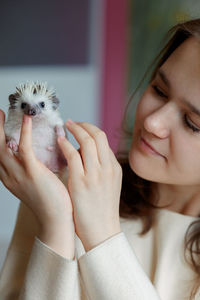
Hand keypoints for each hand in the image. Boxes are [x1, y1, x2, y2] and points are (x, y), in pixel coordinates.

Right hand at [0, 110, 72, 228]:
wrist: (56, 220)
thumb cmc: (50, 203)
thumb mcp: (35, 185)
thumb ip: (33, 171)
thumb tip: (39, 157)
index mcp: (11, 180)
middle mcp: (10, 177)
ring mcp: (20, 175)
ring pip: (3, 147)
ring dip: (0, 129)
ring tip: (1, 113)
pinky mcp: (33, 173)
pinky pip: (24, 149)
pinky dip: (24, 133)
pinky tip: (26, 120)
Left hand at [57, 120, 121, 250]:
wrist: (103, 232)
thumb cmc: (102, 210)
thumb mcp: (109, 185)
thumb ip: (101, 167)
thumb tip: (85, 151)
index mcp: (114, 168)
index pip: (104, 140)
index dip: (90, 129)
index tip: (80, 127)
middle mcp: (108, 168)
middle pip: (98, 135)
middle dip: (83, 125)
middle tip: (72, 122)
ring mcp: (96, 175)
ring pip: (87, 141)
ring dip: (74, 130)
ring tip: (65, 126)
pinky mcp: (81, 183)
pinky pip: (73, 156)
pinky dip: (66, 145)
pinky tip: (60, 141)